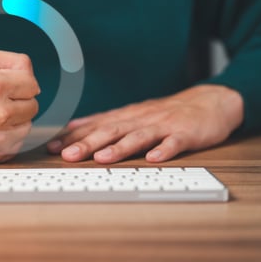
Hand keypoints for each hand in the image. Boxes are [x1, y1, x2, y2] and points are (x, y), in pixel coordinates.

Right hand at [0, 49, 39, 162]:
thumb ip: (13, 62)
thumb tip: (34, 79)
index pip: (32, 85)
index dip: (20, 82)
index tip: (6, 85)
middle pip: (33, 106)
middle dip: (18, 101)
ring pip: (28, 125)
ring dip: (15, 119)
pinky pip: (18, 142)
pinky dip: (8, 135)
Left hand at [47, 84, 243, 162]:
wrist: (208, 101)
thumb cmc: (165, 113)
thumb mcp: (131, 115)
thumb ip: (104, 123)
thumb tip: (71, 128)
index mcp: (126, 117)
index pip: (95, 126)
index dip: (73, 137)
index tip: (52, 147)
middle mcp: (140, 119)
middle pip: (111, 131)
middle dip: (88, 143)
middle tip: (68, 155)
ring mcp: (162, 126)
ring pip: (138, 136)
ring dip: (119, 147)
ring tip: (102, 158)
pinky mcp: (185, 133)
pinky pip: (174, 143)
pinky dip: (164, 150)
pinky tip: (154, 159)